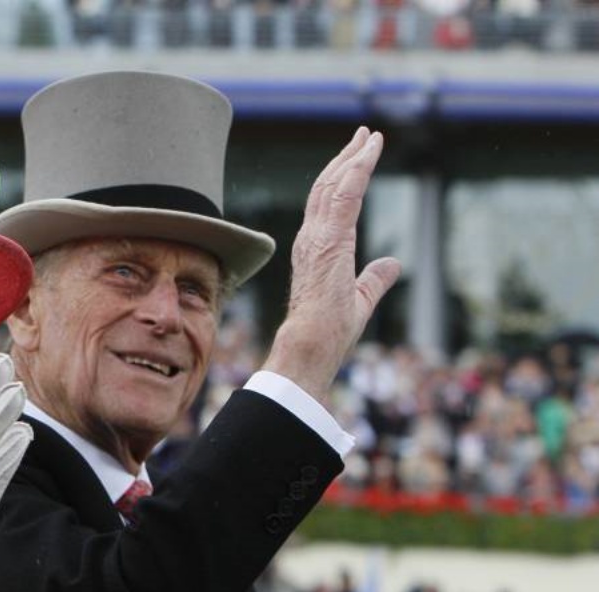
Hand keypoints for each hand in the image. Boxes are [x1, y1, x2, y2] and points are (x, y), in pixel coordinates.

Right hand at [262, 127, 401, 406]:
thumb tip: (392, 264)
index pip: (328, 205)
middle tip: (363, 136)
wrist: (311, 343)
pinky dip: (358, 168)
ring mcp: (317, 236)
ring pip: (334, 184)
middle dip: (346, 159)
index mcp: (317, 250)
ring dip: (353, 157)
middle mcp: (311, 238)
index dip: (343, 178)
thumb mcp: (360, 300)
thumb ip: (375, 279)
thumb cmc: (329, 332)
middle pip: (327, 187)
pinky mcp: (330, 239)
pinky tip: (370, 151)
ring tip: (369, 137)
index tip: (358, 158)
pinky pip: (344, 193)